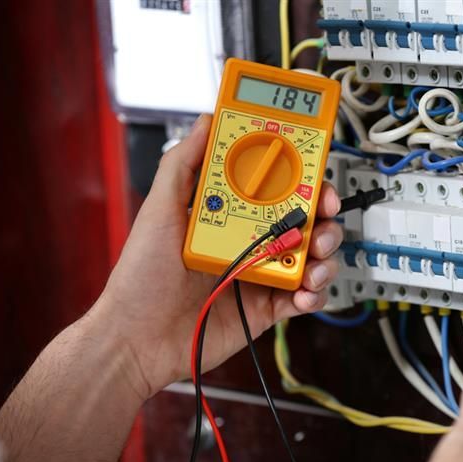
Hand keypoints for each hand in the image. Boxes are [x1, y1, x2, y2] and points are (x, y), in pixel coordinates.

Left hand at [93, 114, 341, 399]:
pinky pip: (304, 297)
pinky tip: (303, 292)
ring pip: (312, 255)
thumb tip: (207, 122)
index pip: (276, 185)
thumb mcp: (159, 209)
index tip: (313, 170)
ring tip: (313, 259)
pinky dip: (314, 293)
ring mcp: (261, 273)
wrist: (138, 338)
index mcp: (230, 213)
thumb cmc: (142, 276)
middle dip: (323, 213)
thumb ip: (182, 163)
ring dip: (324, 253)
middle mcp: (250, 240)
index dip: (301, 175)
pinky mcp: (268, 307)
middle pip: (304, 218)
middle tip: (324, 214)